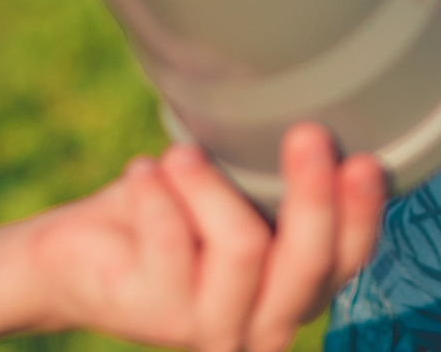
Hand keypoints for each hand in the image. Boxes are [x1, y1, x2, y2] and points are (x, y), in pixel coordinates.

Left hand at [24, 126, 386, 351]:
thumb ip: (277, 185)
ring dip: (211, 186)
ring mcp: (212, 328)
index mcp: (296, 293)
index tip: (363, 160)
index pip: (347, 260)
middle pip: (308, 262)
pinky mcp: (157, 315)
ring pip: (243, 247)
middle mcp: (265, 324)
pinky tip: (142, 172)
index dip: (361, 214)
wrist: (77, 256)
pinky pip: (173, 243)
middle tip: (307, 133)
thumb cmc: (172, 213)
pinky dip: (158, 194)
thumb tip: (318, 113)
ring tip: (180, 153)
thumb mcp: (236, 196)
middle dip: (314, 196)